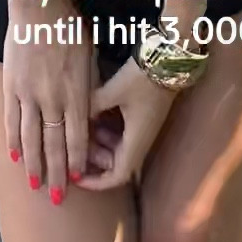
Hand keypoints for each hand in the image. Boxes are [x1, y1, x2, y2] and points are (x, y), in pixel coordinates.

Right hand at [1, 0, 112, 198]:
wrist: (40, 8)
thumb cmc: (71, 28)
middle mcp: (53, 99)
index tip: (79, 179)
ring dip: (34, 165)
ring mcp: (29, 95)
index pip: (79, 136)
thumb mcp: (91, 56)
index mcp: (76, 92)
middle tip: (58, 198)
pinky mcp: (12, 87)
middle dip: (58, 173)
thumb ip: (90, 86)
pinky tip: (14, 157)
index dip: (78, 160)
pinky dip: (13, 140)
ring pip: (31, 138)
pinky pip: (12, 120)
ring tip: (35, 185)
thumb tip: (93, 112)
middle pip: (54, 144)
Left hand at [74, 57, 178, 192]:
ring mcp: (144, 129)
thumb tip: (72, 118)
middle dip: (94, 159)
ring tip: (84, 128)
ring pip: (118, 149)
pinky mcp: (144, 118)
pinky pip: (122, 135)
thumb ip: (90, 107)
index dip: (95, 181)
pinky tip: (95, 116)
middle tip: (76, 144)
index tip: (76, 176)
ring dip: (100, 144)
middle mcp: (141, 140)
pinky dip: (108, 132)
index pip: (116, 177)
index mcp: (135, 142)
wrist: (168, 60)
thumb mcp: (112, 91)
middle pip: (115, 164)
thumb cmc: (142, 79)